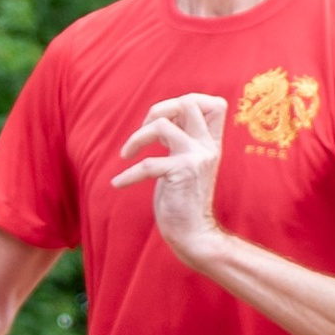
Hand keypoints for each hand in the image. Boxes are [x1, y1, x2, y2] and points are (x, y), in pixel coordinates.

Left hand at [113, 91, 228, 263]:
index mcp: (210, 143)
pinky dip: (127, 174)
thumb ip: (181, 141)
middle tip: (144, 131)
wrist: (195, 234)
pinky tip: (118, 183)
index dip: (190, 100)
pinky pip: (147, 163)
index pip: (216, 104)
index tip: (169, 119)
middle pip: (189, 102)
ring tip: (126, 154)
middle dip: (159, 109)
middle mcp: (207, 147)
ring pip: (162, 125)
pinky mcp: (181, 173)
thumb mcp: (186, 163)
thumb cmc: (184, 200)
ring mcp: (196, 158)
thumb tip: (159, 119)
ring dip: (136, 137)